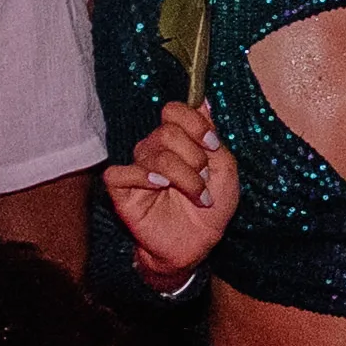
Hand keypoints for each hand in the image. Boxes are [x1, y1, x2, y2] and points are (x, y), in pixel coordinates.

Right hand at [104, 98, 241, 282]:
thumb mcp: (226, 170)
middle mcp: (155, 149)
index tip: (213, 145)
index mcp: (179, 139)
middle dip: (193, 157)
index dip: (194, 123)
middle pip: (166, 132)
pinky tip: (160, 187)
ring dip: (183, 176)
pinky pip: (119, 173)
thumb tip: (202, 101)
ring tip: (197, 196)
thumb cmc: (211, 207)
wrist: (199, 244)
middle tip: (205, 180)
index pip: (174, 110)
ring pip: (152, 154)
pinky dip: (141, 176)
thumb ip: (213, 137)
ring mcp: (138, 168)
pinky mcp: (122, 191)